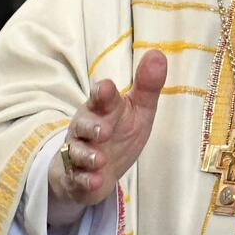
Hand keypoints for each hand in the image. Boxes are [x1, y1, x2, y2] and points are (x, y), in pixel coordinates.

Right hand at [47, 49, 167, 225]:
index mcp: (103, 108)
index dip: (103, 93)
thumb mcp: (139, 110)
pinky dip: (85, 180)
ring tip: (99, 160)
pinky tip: (95, 181)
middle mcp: (87, 128)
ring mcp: (79, 153)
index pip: (101, 97)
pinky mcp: (77, 177)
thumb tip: (158, 53)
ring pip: (77, 152)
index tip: (105, 88)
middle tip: (105, 130)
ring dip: (87, 156)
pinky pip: (77, 178)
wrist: (97, 167)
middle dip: (92, 126)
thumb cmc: (119, 131)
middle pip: (84, 123)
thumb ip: (148, 86)